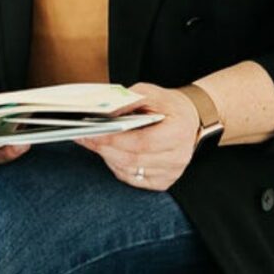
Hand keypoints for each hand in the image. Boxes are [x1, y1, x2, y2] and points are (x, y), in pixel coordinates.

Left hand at [73, 82, 200, 189]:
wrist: (190, 118)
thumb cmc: (168, 104)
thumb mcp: (151, 92)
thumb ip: (129, 101)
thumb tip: (105, 114)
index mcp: (178, 132)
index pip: (141, 142)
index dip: (114, 139)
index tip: (91, 132)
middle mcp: (178, 157)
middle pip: (132, 159)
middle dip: (104, 148)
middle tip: (83, 136)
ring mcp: (172, 172)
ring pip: (130, 171)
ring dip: (107, 157)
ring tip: (92, 142)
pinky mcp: (164, 182)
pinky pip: (133, 179)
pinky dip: (117, 167)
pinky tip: (109, 153)